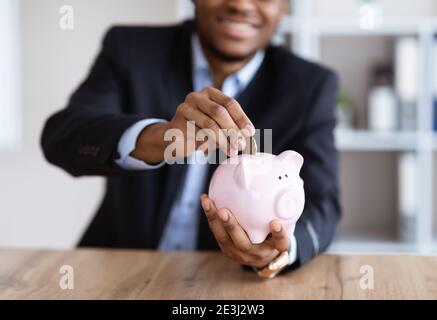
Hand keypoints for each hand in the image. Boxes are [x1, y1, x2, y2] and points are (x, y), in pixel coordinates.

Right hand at [132, 87, 254, 163]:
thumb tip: (249, 136)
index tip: (250, 133)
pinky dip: (210, 145)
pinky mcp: (177, 125)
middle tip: (242, 144)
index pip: (229, 103)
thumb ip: (231, 126)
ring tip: (232, 151)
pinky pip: (197, 135)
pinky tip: (214, 152)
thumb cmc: (200, 130)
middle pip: (219, 112)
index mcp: (209, 93)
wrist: (172, 137)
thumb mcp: (217, 124)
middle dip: (233, 130)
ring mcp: (184, 109)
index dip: (241, 118)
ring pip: (209, 125)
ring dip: (224, 140)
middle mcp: (195, 97)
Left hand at [200, 194, 289, 268]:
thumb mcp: (286, 220)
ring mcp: (239, 252)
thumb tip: (297, 174)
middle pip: (243, 243)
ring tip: (208, 201)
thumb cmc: (275, 230)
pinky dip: (210, 216)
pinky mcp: (226, 248)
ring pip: (224, 238)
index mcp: (275, 247)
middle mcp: (256, 252)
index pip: (280, 243)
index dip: (278, 235)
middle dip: (232, 227)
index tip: (275, 223)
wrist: (262, 254)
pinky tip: (206, 199)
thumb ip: (289, 200)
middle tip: (224, 211)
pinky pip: (216, 232)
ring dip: (214, 220)